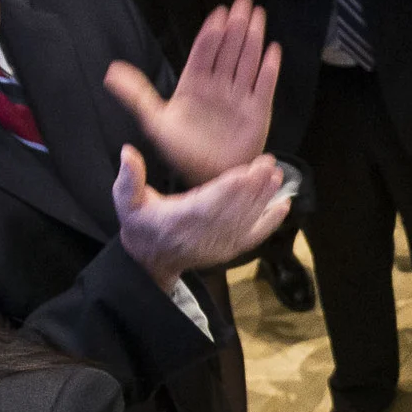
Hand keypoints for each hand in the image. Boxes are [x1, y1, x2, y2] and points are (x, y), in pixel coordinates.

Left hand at [104, 0, 279, 181]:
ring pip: (247, 61)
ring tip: (258, 15)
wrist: (209, 177)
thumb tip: (110, 71)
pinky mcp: (257, 112)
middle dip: (236, 26)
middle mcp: (218, 86)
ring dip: (253, 39)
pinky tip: (273, 50)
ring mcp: (239, 97)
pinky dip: (269, 69)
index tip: (218, 12)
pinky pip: (264, 86)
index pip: (204, 52)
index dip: (211, 32)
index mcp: (194, 85)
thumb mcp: (155, 122)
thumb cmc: (182, 152)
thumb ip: (136, 94)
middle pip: (228, 50)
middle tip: (243, 2)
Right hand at [114, 146, 289, 286]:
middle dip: (253, 187)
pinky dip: (271, 222)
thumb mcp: (126, 201)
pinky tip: (285, 205)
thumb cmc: (140, 224)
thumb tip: (128, 152)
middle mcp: (203, 234)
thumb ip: (129, 178)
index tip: (247, 172)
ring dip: (265, 198)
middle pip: (234, 209)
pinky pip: (254, 235)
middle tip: (269, 165)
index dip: (230, 188)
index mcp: (180, 219)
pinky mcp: (230, 248)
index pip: (209, 202)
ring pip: (247, 219)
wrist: (152, 259)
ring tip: (277, 176)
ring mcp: (220, 243)